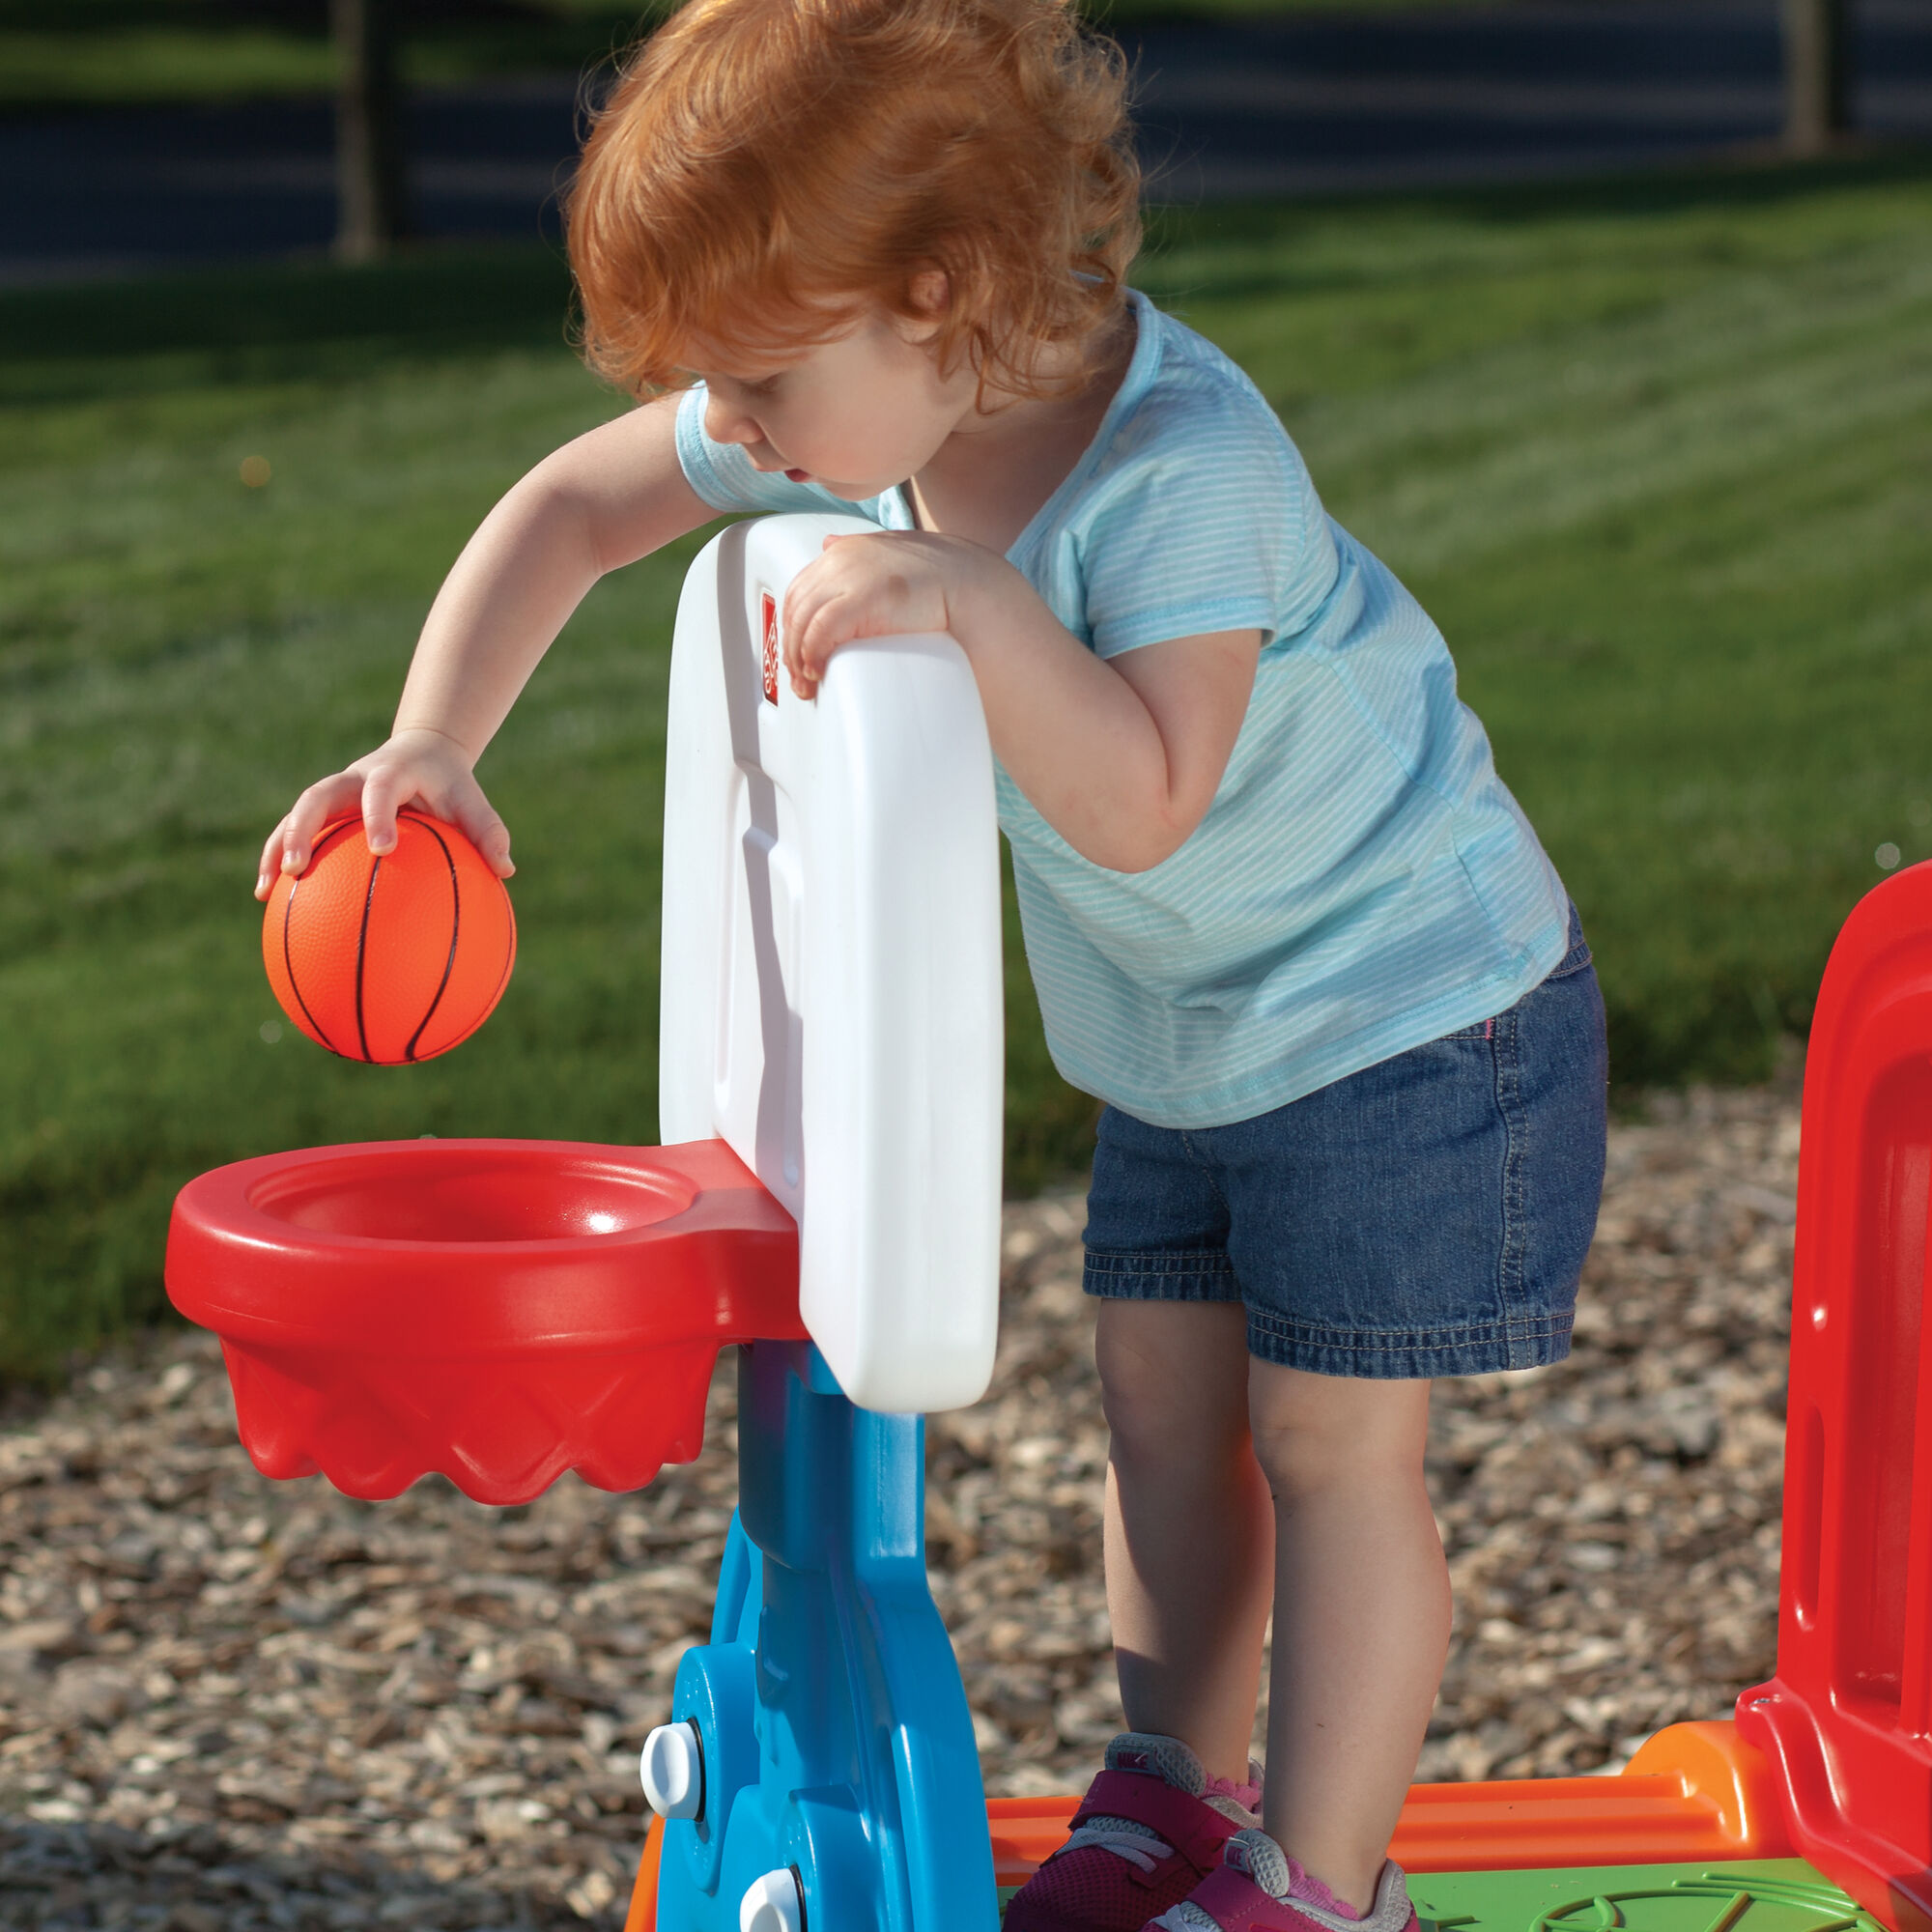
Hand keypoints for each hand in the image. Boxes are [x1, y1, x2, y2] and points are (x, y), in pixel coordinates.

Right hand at [254, 726, 513, 898]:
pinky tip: (266, 897)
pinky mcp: (322, 810)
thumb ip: (488, 831)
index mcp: (390, 773)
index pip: (380, 790)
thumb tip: (506, 870)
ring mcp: (333, 793)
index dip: (378, 816)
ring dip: (276, 848)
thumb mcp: (471, 801)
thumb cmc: (450, 785)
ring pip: (295, 815)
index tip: (383, 849)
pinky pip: (292, 833)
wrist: (422, 752)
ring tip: (266, 890)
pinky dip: (276, 859)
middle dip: (304, 829)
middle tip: (299, 867)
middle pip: (317, 796)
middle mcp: (352, 779)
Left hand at [780, 530, 997, 697]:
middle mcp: (839, 558)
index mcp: (843, 550)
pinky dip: (812, 654)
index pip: (800, 590)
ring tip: (808, 683)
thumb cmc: (937, 579)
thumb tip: (826, 544)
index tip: (798, 654)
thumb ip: (856, 551)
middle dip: (792, 646)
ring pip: (802, 621)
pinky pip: (820, 631)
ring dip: (799, 657)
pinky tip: (817, 671)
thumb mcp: (889, 553)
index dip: (793, 625)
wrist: (969, 585)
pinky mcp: (861, 599)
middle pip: (795, 608)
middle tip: (801, 679)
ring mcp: (849, 576)